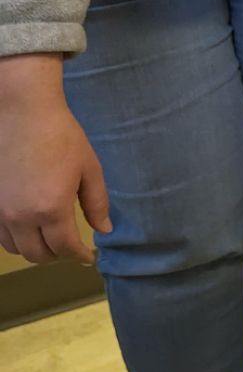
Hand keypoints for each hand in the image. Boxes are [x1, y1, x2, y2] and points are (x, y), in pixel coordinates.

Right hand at [0, 54, 110, 264]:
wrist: (24, 113)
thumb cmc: (63, 138)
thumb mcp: (89, 170)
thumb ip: (97, 204)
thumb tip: (103, 230)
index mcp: (51, 209)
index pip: (65, 248)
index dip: (79, 256)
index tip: (89, 257)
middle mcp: (20, 216)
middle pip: (38, 255)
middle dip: (59, 256)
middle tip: (72, 248)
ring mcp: (0, 211)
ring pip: (15, 249)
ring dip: (35, 250)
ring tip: (52, 239)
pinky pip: (0, 234)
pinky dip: (16, 239)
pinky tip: (30, 228)